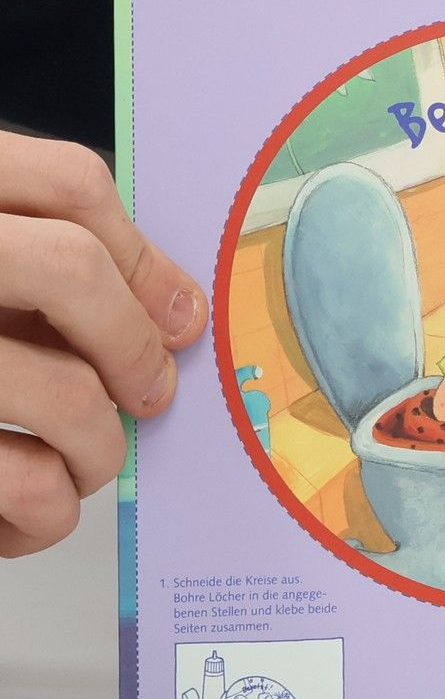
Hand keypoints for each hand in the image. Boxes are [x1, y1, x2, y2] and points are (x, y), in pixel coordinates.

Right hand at [0, 134, 207, 557]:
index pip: (66, 184)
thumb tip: (171, 310)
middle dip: (132, 346)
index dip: (139, 257)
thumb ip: (31, 259)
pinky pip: (22, 486)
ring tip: (78, 462)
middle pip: (72, 270)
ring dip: (98, 447)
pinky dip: (41, 514)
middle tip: (146, 394)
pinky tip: (19, 512)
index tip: (171, 315)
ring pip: (66, 395)